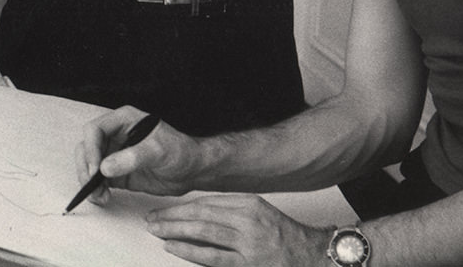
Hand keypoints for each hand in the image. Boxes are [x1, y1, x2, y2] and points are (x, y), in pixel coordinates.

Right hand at [76, 106, 199, 201]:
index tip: (96, 169)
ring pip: (88, 165)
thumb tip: (105, 168)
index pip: (95, 130)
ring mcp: (114, 155)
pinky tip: (103, 198)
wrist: (192, 171)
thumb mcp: (158, 151)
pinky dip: (96, 190)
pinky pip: (98, 180)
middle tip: (92, 184)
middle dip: (85, 167)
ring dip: (88, 181)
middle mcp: (115, 136)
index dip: (91, 148)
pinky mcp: (116, 173)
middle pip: (86, 148)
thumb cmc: (180, 152)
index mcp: (123, 121)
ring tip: (99, 196)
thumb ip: (132, 158)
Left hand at [145, 194, 326, 266]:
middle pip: (201, 214)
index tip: (163, 209)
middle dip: (171, 217)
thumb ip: (229, 209)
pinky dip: (189, 251)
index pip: (205, 202)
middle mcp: (248, 220)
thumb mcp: (258, 211)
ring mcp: (248, 243)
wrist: (310, 255)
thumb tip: (193, 212)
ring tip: (157, 231)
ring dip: (175, 230)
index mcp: (249, 204)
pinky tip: (173, 247)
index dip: (180, 206)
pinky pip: (212, 257)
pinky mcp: (247, 264)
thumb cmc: (282, 235)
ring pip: (203, 232)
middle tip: (152, 219)